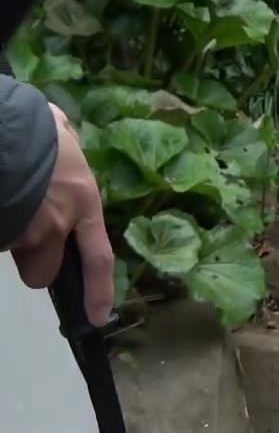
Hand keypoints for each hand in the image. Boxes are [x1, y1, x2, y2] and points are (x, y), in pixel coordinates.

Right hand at [10, 103, 114, 325]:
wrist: (5, 130)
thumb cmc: (35, 130)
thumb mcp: (64, 141)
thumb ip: (67, 161)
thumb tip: (64, 140)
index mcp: (84, 201)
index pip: (98, 257)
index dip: (99, 291)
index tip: (97, 318)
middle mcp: (58, 223)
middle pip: (42, 271)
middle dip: (34, 262)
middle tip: (25, 232)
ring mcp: (25, 230)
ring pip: (14, 253)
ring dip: (11, 238)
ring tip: (8, 201)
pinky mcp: (2, 231)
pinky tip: (0, 200)